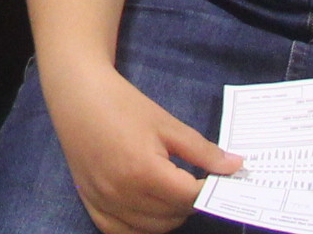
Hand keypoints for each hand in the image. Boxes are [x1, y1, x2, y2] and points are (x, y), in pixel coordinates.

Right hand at [40, 61, 239, 233]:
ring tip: (171, 190)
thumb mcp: (166, 123)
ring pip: (153, 229)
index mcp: (144, 171)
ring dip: (170, 215)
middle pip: (174, 215)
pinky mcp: (91, 204)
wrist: (76, 93)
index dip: (210, 190)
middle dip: (190, 200)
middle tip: (192, 180)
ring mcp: (104, 202)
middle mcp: (123, 194)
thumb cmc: (122, 103)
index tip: (217, 179)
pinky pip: (122, 232)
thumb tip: (236, 166)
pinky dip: (141, 227)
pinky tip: (148, 208)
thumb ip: (202, 151)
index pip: (191, 197)